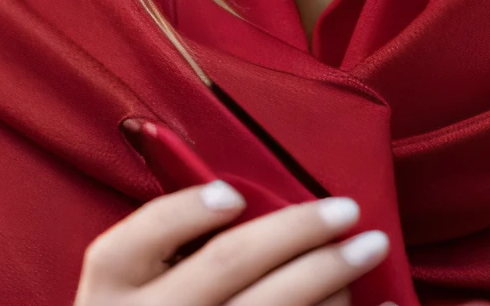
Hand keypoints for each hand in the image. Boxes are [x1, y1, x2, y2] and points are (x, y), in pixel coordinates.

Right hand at [75, 181, 393, 305]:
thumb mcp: (126, 294)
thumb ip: (161, 254)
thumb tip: (240, 201)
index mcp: (111, 293)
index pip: (146, 233)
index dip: (191, 207)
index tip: (234, 194)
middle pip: (228, 263)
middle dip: (296, 229)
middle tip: (346, 209)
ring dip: (329, 275)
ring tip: (366, 250)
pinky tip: (378, 305)